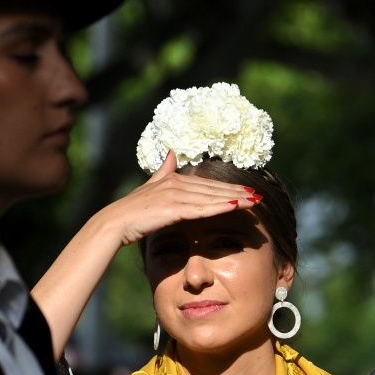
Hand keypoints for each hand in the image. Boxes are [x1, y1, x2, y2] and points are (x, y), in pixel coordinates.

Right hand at [98, 150, 260, 246]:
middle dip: (239, 192)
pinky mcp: (173, 208)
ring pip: (212, 197)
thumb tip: (171, 151)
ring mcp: (175, 195)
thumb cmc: (133, 211)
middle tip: (259, 196)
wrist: (114, 223)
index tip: (248, 190)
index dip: (229, 187)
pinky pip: (202, 208)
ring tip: (255, 202)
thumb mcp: (150, 187)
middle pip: (214, 188)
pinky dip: (221, 206)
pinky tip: (237, 207)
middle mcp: (176, 183)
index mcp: (174, 179)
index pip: (208, 184)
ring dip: (235, 199)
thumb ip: (163, 170)